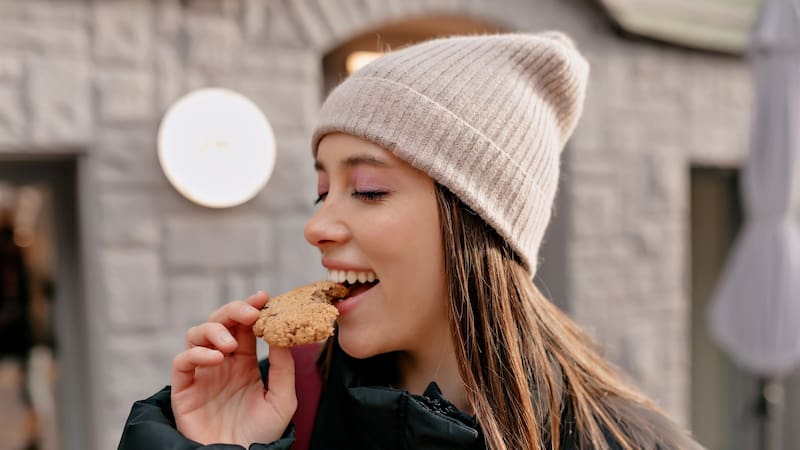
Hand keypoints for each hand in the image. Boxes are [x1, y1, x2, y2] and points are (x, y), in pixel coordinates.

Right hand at [170, 292, 296, 445]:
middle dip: (233, 311)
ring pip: (196, 335)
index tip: (263, 297)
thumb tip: (281, 334)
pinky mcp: (184, 389)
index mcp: (243, 361)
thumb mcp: (282, 399)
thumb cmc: (262, 434)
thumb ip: (282, 367)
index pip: (244, 325)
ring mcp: (201, 374)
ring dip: (213, 331)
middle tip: (250, 312)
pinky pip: (182, 361)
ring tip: (230, 346)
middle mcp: (220, 362)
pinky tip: (216, 358)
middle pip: (219, 322)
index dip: (251, 307)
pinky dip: (196, 353)